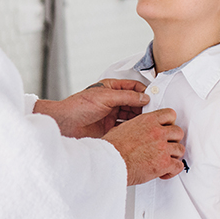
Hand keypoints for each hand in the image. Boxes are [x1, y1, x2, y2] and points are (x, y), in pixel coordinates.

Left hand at [33, 79, 149, 138]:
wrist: (65, 125)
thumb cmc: (78, 107)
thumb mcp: (105, 97)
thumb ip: (126, 96)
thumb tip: (144, 97)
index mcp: (111, 89)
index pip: (133, 87)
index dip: (144, 91)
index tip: (154, 97)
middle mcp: (112, 101)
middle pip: (134, 102)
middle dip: (144, 107)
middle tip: (154, 112)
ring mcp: (111, 116)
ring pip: (131, 116)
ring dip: (140, 118)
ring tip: (149, 122)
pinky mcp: (110, 129)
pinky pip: (126, 128)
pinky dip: (133, 129)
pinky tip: (139, 131)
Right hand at [103, 108, 185, 184]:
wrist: (111, 162)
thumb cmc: (113, 149)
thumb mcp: (122, 129)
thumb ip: (135, 127)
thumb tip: (135, 130)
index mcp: (147, 121)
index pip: (170, 114)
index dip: (170, 122)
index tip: (168, 127)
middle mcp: (157, 132)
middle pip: (178, 132)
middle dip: (174, 140)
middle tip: (167, 145)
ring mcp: (162, 148)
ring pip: (180, 149)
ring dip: (174, 155)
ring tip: (165, 159)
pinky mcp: (164, 163)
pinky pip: (178, 166)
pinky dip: (173, 170)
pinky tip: (165, 172)